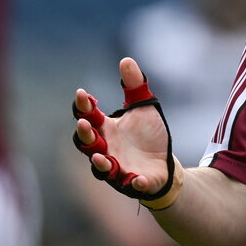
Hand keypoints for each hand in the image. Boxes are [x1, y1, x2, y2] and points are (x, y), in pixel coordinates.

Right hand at [73, 57, 170, 197]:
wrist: (163, 163)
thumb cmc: (147, 135)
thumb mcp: (144, 108)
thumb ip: (134, 86)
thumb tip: (126, 60)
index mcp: (106, 129)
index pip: (88, 117)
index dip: (83, 106)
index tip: (82, 94)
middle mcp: (106, 149)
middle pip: (88, 144)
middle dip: (85, 135)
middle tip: (86, 125)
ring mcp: (118, 168)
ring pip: (102, 168)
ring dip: (100, 163)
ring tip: (101, 157)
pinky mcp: (135, 182)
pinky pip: (132, 184)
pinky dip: (134, 182)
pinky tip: (138, 178)